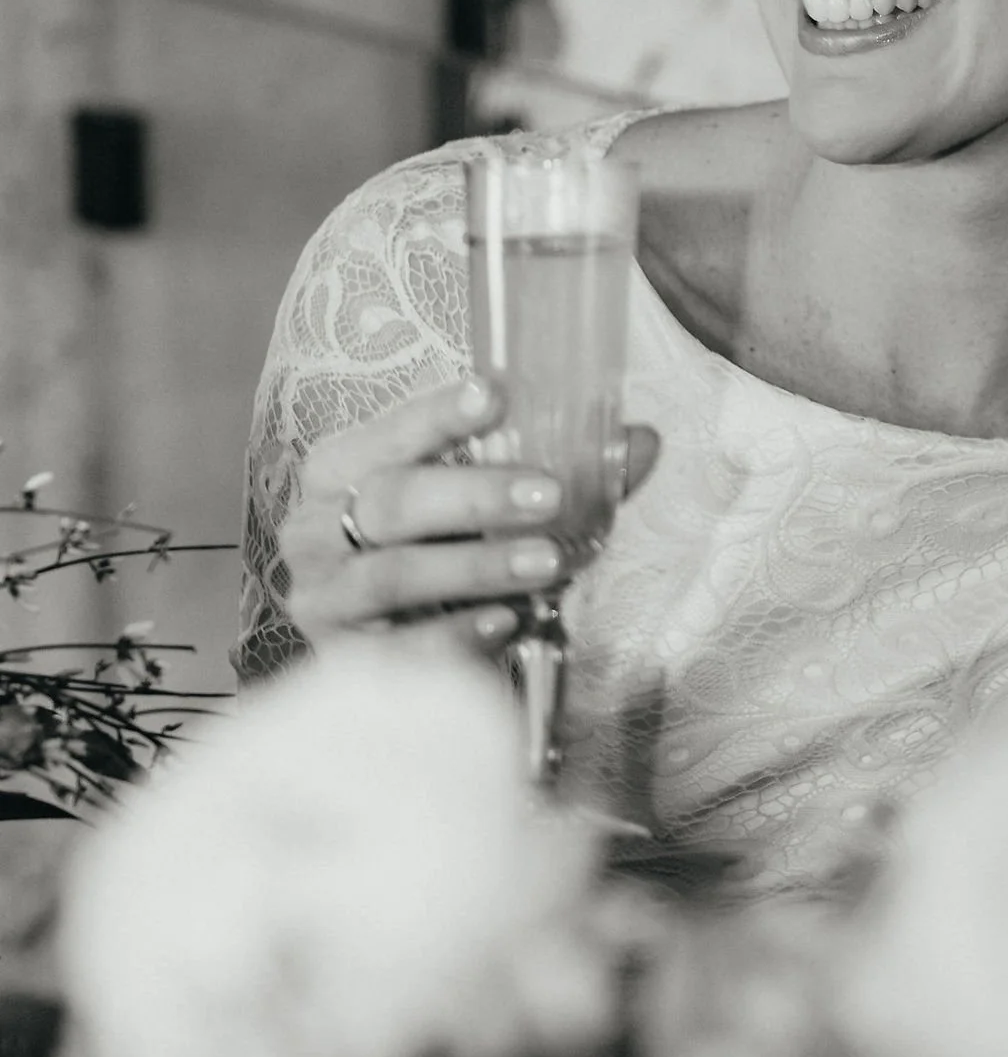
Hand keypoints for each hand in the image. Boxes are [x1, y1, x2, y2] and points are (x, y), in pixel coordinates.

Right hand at [281, 379, 659, 659]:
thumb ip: (553, 478)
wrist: (367, 655)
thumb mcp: (472, 513)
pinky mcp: (341, 662)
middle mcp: (316, 530)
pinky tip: (506, 622)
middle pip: (392, 502)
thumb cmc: (425, 560)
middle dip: (474, 495)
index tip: (494, 394)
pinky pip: (396, 651)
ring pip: (392, 576)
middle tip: (549, 496)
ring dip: (475, 566)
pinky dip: (454, 635)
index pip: (388, 434)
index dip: (436, 414)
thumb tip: (642, 442)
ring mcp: (324, 598)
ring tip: (547, 563)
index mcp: (341, 472)